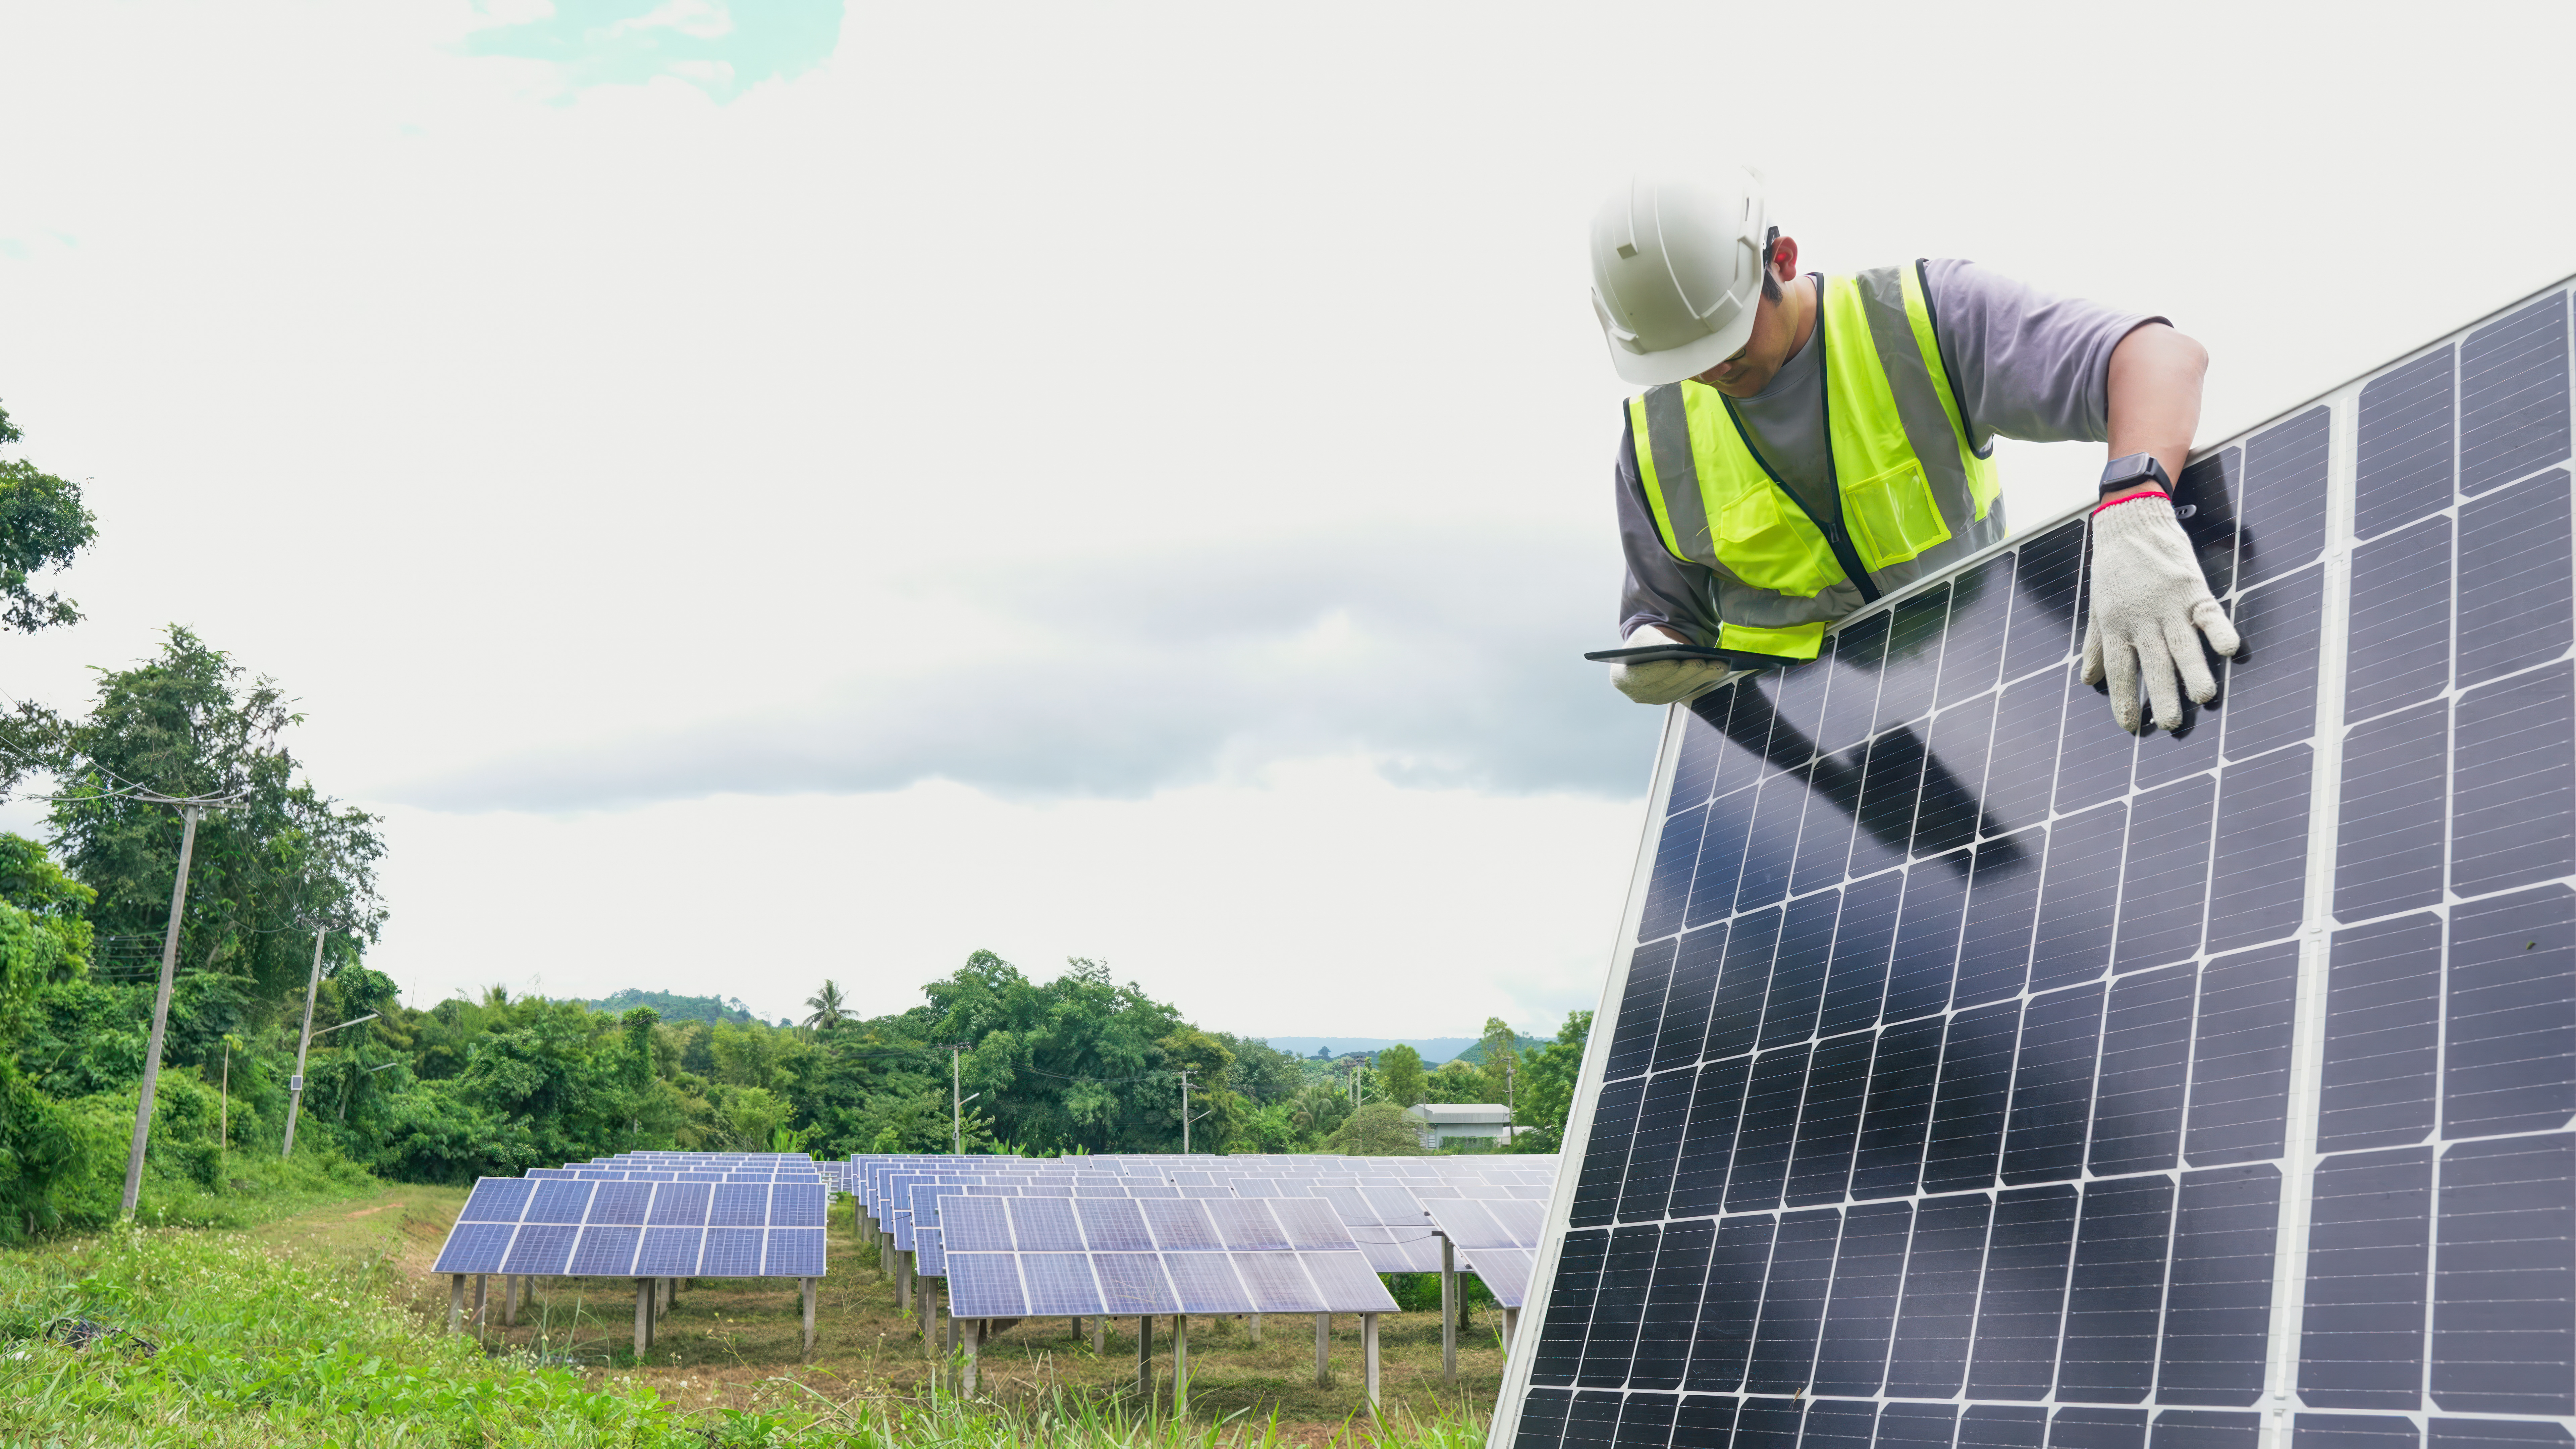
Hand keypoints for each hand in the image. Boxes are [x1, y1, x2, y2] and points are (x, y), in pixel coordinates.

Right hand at [1610, 624, 1726, 704]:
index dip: (1658, 670)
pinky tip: (1718, 669)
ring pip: (1680, 689)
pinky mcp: (1669, 699)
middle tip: (1702, 661)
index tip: (1675, 662)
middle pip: (1664, 685)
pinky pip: (1688, 690)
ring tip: (1717, 664)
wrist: (1648, 651)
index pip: (1640, 676)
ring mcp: (1653, 700)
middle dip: (1685, 672)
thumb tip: (1677, 650)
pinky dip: (1704, 679)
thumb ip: (1656, 644)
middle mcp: (1636, 693)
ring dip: (1700, 677)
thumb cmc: (1644, 642)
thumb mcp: (1644, 637)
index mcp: (1621, 677)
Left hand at [2080, 492, 2240, 730]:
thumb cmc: (2114, 569)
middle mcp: (2141, 618)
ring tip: (2203, 697)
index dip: (2124, 700)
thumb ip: (2096, 645)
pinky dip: (2219, 630)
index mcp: (2115, 625)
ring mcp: (2168, 603)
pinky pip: (2209, 613)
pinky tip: (2229, 650)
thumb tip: (2089, 681)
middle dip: (2162, 695)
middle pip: (2153, 663)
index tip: (2130, 727)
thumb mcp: (2098, 607)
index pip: (2120, 670)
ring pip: (2183, 644)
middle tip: (2170, 724)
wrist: (2131, 522)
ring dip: (2194, 672)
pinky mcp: (2192, 587)